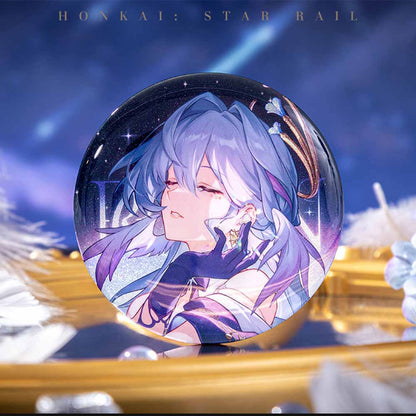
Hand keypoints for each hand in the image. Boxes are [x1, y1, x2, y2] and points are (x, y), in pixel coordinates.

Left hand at [148, 222, 268, 317]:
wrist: (185, 270)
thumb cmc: (201, 265)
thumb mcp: (218, 264)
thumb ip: (229, 259)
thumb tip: (240, 247)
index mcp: (232, 272)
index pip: (251, 261)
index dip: (260, 251)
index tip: (267, 241)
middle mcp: (229, 270)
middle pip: (245, 251)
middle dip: (250, 235)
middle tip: (251, 222)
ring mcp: (221, 265)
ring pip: (238, 247)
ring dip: (242, 233)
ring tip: (244, 222)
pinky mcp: (213, 258)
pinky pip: (222, 243)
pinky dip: (221, 234)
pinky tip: (218, 228)